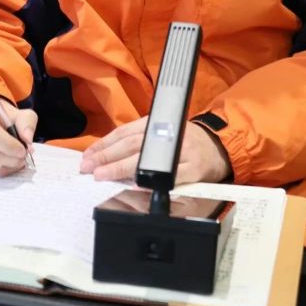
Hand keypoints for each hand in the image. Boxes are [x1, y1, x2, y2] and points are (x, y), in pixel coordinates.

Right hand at [0, 98, 37, 176]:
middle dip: (12, 159)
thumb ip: (26, 122)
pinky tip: (5, 161)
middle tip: (24, 157)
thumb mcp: (15, 111)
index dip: (9, 145)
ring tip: (16, 159)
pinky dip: (0, 169)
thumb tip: (27, 140)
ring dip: (8, 166)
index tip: (23, 150)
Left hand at [80, 119, 231, 184]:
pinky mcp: (193, 169)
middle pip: (132, 145)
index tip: (87, 155)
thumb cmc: (184, 141)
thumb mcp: (160, 131)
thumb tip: (106, 153)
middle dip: (106, 156)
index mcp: (157, 122)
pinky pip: (170, 176)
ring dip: (121, 168)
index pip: (125, 132)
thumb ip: (137, 140)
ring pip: (147, 159)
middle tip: (87, 167)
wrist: (218, 147)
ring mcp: (181, 152)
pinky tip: (135, 183)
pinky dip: (152, 179)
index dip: (104, 144)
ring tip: (101, 175)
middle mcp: (168, 134)